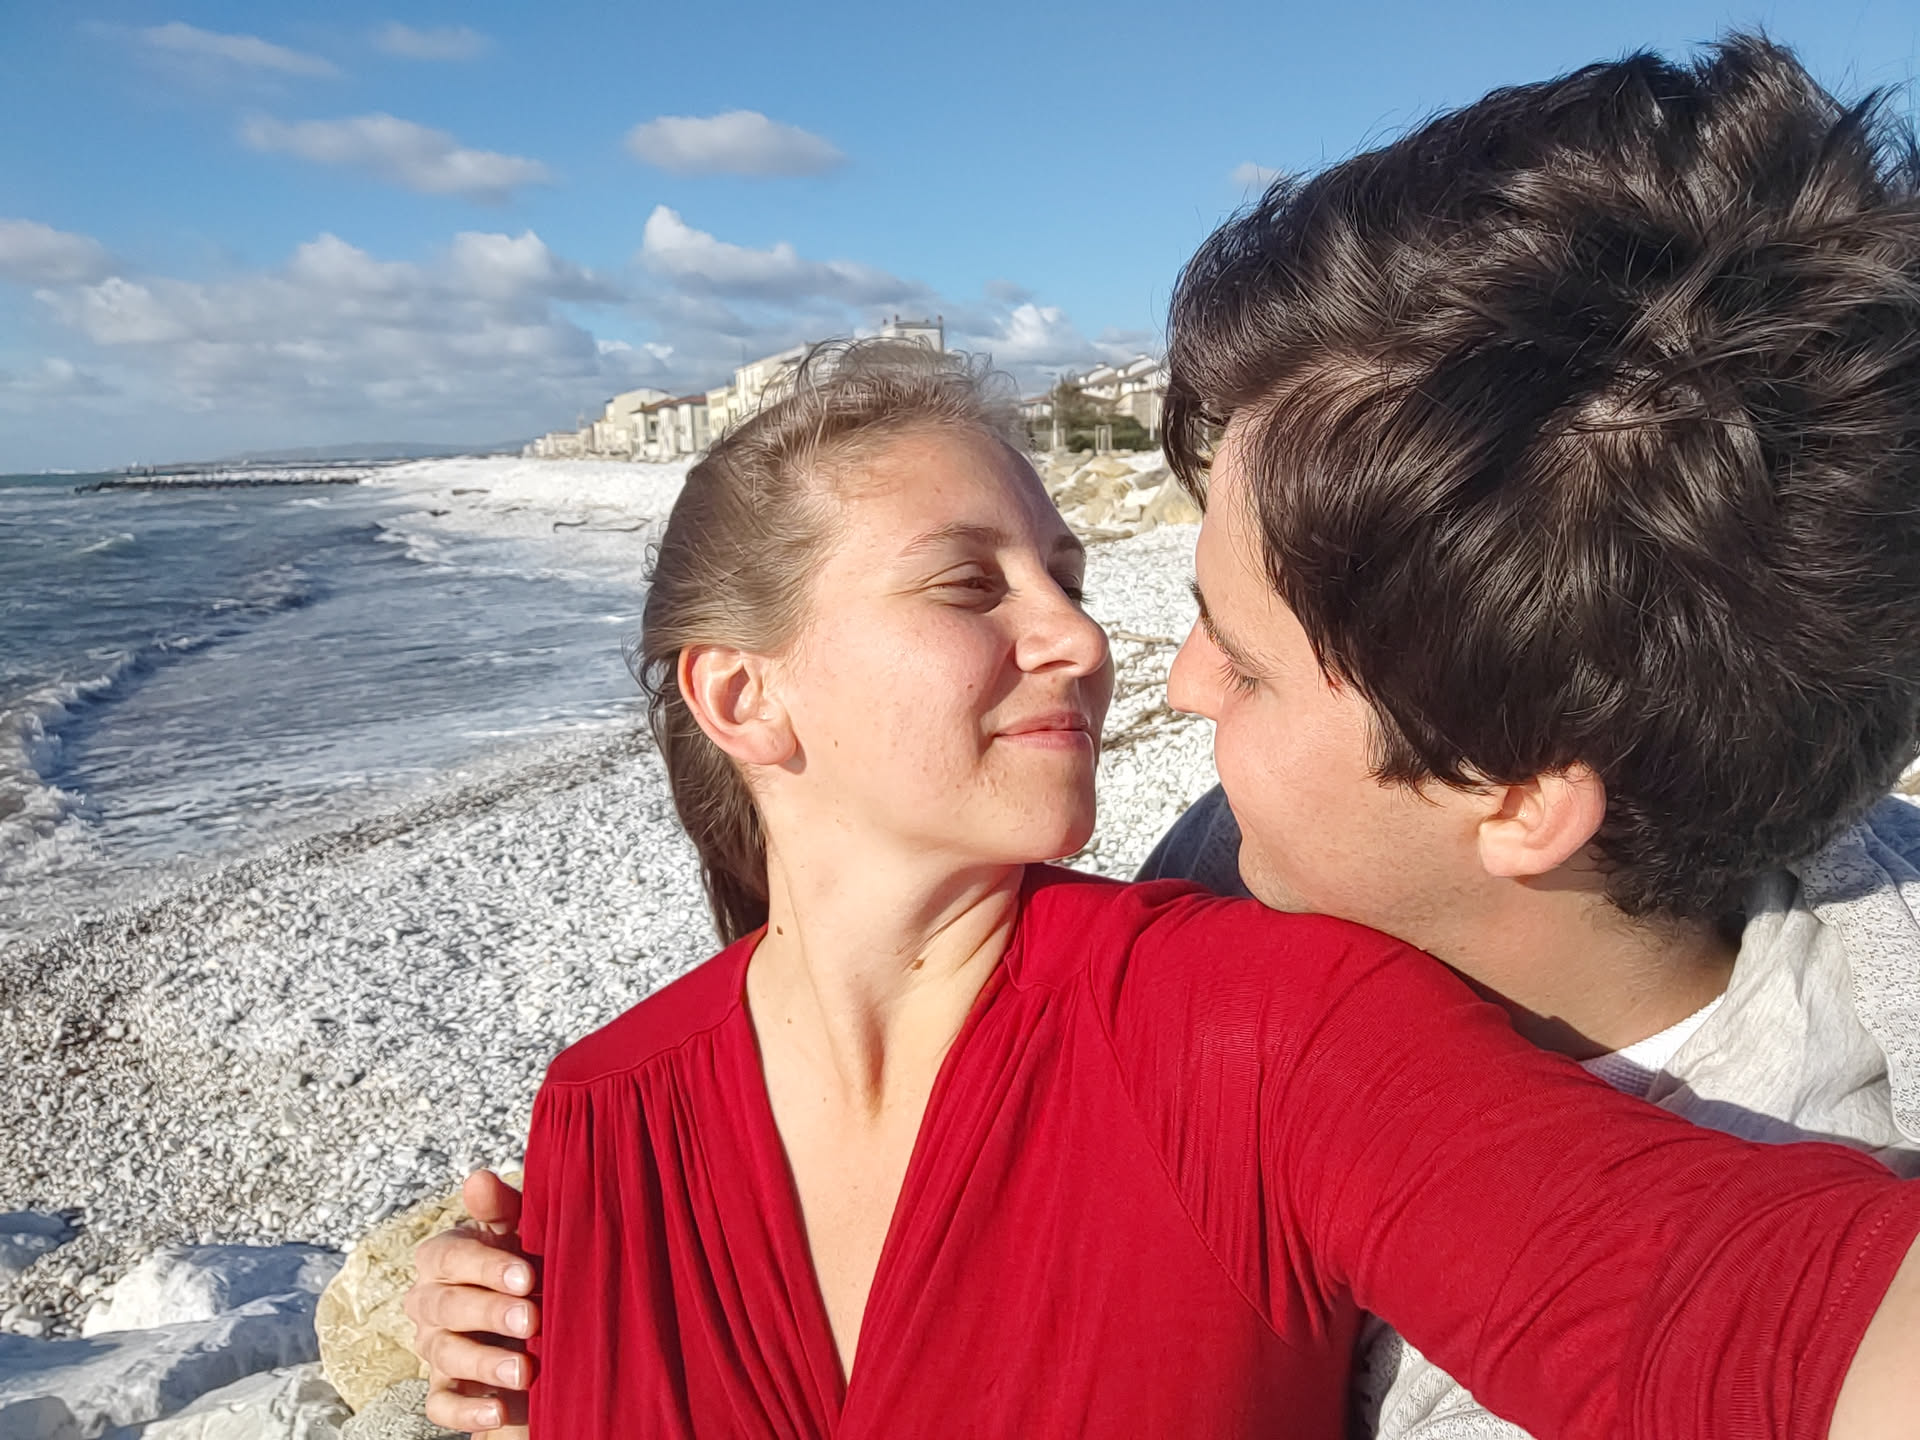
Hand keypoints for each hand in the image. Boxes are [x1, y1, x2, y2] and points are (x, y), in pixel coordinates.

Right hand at [405, 1170, 538, 1437]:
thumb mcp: (521, 1229)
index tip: (528, 1276)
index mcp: (443, 1258)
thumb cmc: (526, 1261)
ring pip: (445, 1355)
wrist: (537, 1321)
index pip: (450, 1259)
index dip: (487, 1267)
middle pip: (446, 1307)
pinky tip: (498, 1411)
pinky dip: (467, 1412)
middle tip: (532, 1319)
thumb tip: (479, 1177)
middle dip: (489, 1313)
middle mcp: (430, 1303)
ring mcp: (435, 1348)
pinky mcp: (446, 1392)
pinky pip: (441, 1406)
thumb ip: (501, 1206)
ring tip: (525, 1370)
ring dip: (484, 1363)